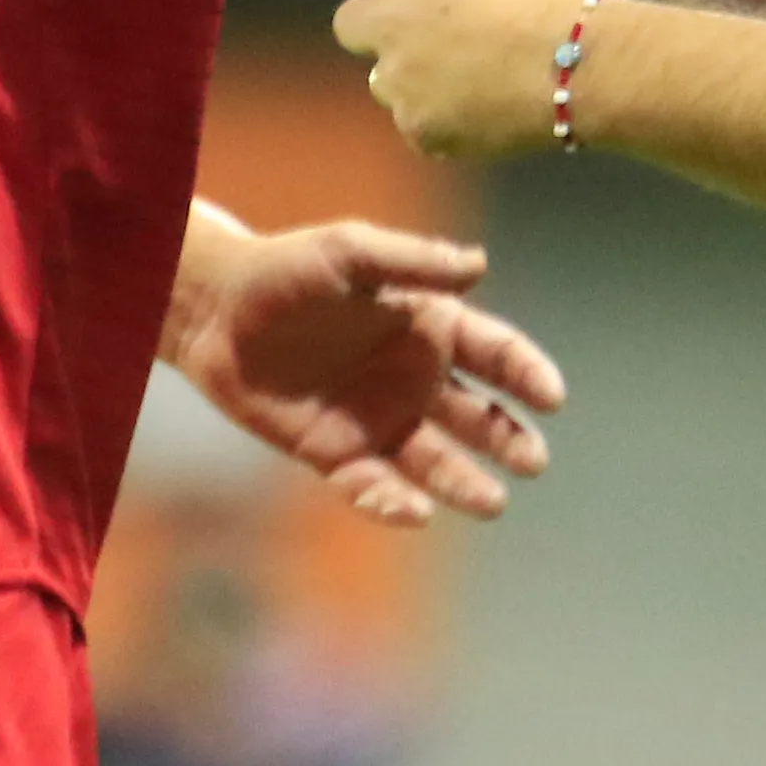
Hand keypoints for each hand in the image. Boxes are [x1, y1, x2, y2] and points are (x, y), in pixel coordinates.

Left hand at [167, 216, 566, 527]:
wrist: (213, 309)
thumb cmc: (285, 268)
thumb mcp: (350, 252)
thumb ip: (412, 261)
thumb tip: (479, 265)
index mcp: (426, 325)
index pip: (492, 352)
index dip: (525, 372)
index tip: (552, 397)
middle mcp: (411, 377)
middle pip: (477, 415)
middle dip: (507, 438)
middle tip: (533, 461)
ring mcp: (374, 419)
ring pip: (434, 460)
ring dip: (465, 482)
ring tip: (492, 503)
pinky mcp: (332, 452)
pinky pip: (370, 485)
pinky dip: (393, 502)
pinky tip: (415, 512)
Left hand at [235, 0, 585, 160]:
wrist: (581, 70)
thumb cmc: (545, 4)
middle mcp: (387, 19)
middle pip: (349, 25)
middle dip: (380, 31)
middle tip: (440, 35)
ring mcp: (396, 78)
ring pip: (387, 79)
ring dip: (419, 77)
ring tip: (484, 72)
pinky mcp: (414, 127)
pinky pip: (415, 122)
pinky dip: (444, 119)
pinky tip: (488, 107)